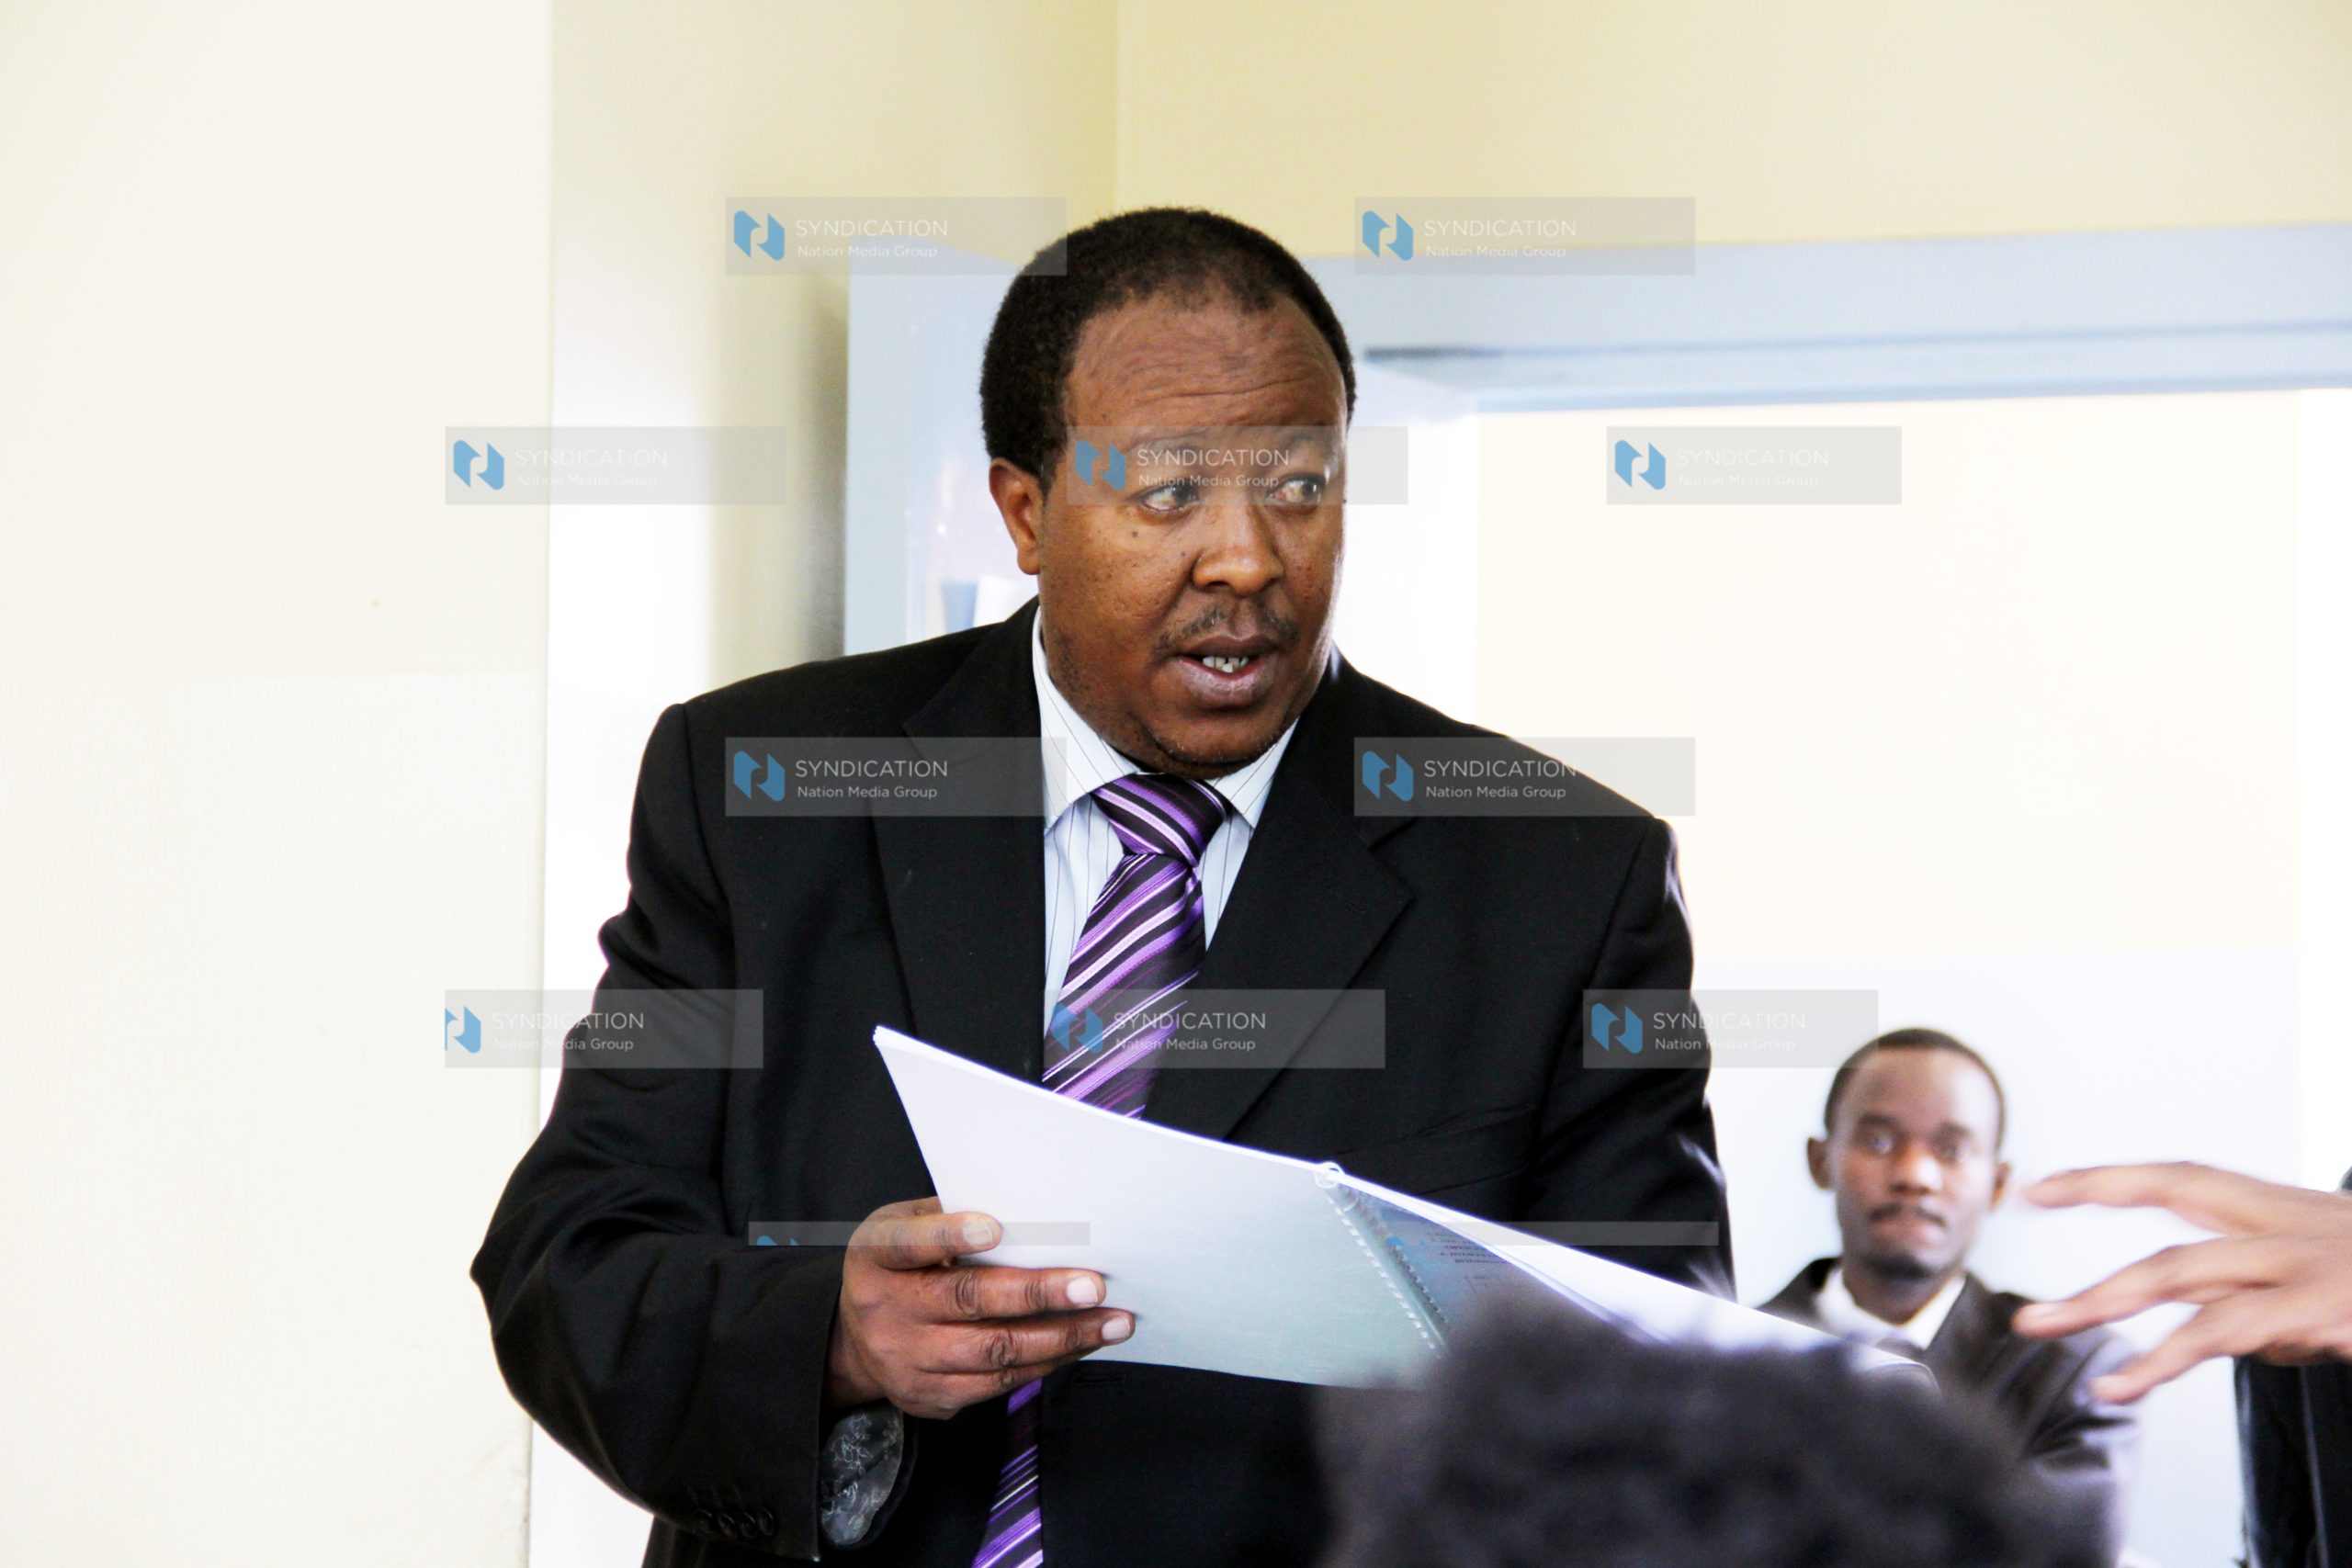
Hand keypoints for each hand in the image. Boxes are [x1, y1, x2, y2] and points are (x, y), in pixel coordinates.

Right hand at [824, 1197, 1131, 1419]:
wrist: (853, 1344)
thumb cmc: (896, 1269)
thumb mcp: (902, 1229)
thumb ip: (948, 1217)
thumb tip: (1028, 1211)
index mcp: (876, 1258)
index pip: (911, 1244)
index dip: (951, 1237)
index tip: (996, 1229)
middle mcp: (887, 1312)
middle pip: (968, 1302)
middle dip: (1038, 1293)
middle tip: (1092, 1285)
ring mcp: (908, 1361)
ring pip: (994, 1351)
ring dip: (1061, 1336)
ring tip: (1111, 1320)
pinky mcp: (931, 1397)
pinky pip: (998, 1384)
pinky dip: (1046, 1362)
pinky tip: (1079, 1344)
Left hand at [2011, 1161, 2351, 1402]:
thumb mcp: (2331, 1277)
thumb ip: (2270, 1299)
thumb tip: (2221, 1337)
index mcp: (2288, 1210)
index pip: (2182, 1179)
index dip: (2110, 1178)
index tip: (2040, 1187)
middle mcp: (2290, 1227)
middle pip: (2172, 1221)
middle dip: (2091, 1249)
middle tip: (2025, 1289)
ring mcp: (2307, 1266)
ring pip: (2182, 1273)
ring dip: (2102, 1302)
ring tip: (2038, 1326)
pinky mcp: (2321, 1311)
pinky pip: (2223, 1333)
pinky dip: (2161, 1359)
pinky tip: (2119, 1383)